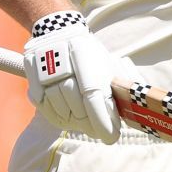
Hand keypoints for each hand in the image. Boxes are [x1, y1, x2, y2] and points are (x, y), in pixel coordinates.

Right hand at [23, 11, 135, 143]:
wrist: (58, 34)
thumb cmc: (91, 55)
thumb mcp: (111, 62)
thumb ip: (126, 82)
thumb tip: (138, 104)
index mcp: (86, 57)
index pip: (93, 97)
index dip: (102, 120)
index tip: (111, 136)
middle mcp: (63, 64)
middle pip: (78, 110)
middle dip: (91, 124)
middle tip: (99, 128)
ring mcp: (45, 74)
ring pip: (62, 112)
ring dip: (75, 120)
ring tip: (83, 116)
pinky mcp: (33, 81)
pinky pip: (47, 110)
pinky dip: (59, 117)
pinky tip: (68, 114)